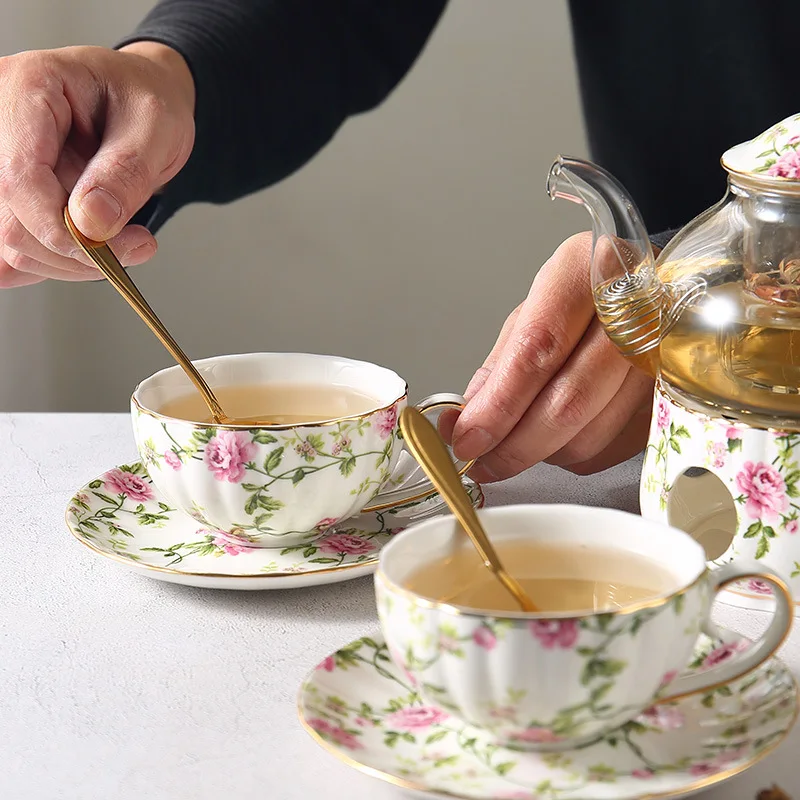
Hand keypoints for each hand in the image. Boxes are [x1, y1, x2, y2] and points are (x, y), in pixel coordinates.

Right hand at [0, 42, 194, 286]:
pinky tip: (90, 246)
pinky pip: (13, 252)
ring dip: (72, 260)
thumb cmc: (146, 99)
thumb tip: (90, 223)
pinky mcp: (7, 196)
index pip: (20, 181)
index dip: (65, 231)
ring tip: (122, 238)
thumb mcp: (156, 127)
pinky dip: (55, 261)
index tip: (115, 249)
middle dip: (77, 252)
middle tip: (135, 245)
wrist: (141, 101)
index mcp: (27, 89)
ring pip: (13, 243)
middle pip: (12, 222)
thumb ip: (126, 173)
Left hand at [442, 232, 653, 480]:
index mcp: (586, 270)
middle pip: (569, 401)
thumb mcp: (532, 313)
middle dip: (515, 446)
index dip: (499, 405)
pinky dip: (574, 454)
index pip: (538, 350)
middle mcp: (636, 308)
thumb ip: (498, 369)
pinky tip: (559, 435)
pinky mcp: (676, 395)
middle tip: (480, 462)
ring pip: (591, 434)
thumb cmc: (583, 298)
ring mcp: (666, 354)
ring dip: (543, 453)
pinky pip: (612, 448)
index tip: (467, 439)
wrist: (649, 286)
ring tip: (518, 441)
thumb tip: (463, 424)